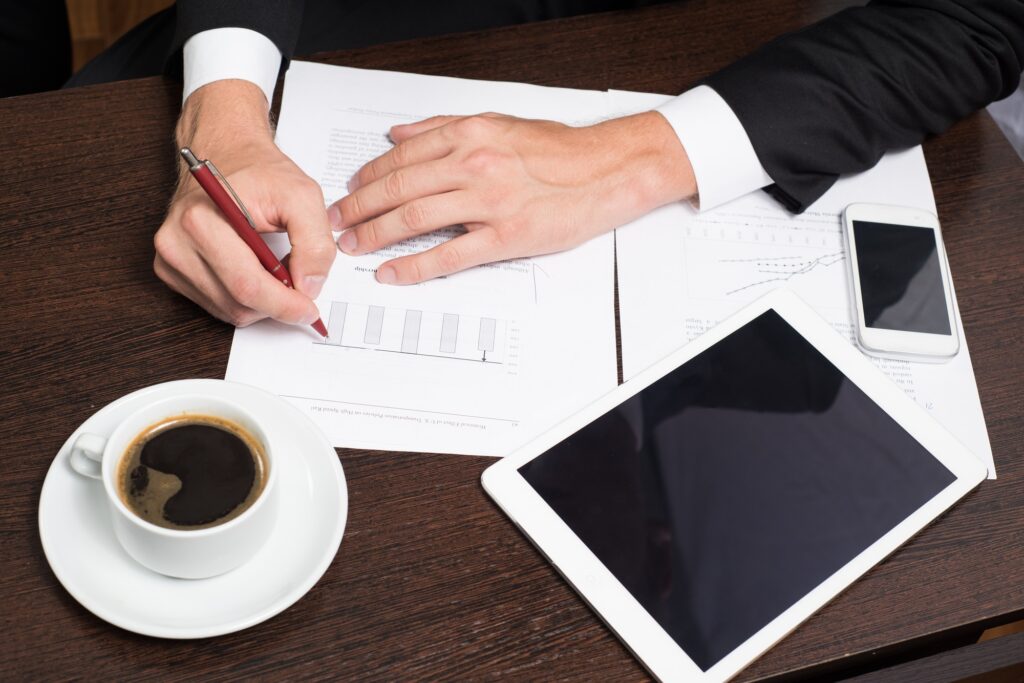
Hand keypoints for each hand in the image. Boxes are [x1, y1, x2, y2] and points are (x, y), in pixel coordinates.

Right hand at [154, 80, 335, 326]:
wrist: (226, 154)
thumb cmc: (259, 172)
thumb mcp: (302, 195)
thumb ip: (315, 242)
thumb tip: (309, 286)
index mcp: (201, 221)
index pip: (246, 285)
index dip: (283, 305)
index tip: (309, 310)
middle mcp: (176, 241)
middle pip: (237, 303)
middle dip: (277, 306)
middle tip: (303, 293)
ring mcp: (169, 258)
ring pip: (228, 310)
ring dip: (261, 303)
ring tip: (277, 272)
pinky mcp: (171, 270)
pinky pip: (215, 304)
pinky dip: (243, 299)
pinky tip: (256, 273)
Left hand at [329, 111, 695, 283]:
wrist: (607, 170)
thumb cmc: (559, 150)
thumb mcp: (498, 123)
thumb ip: (445, 127)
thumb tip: (399, 133)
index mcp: (470, 134)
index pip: (401, 156)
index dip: (368, 176)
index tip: (350, 190)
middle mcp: (474, 164)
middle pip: (398, 188)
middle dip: (358, 208)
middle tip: (337, 222)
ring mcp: (488, 202)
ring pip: (414, 219)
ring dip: (375, 234)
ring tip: (353, 246)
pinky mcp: (505, 237)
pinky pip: (448, 255)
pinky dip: (413, 266)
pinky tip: (392, 272)